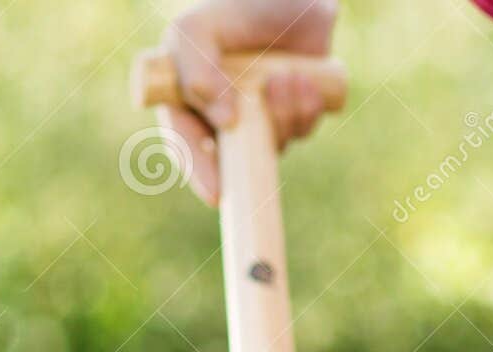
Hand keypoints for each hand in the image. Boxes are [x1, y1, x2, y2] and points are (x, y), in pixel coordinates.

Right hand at [159, 0, 338, 204]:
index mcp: (188, 100)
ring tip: (285, 76)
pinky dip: (304, 110)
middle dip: (254, 150)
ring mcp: (258, 119)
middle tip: (263, 138)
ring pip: (272, 145)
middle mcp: (222, 117)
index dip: (201, 172)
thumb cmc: (235, 9)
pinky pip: (300, 130)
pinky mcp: (291, 112)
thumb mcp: (199, 30)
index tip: (217, 193)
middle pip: (234, 160)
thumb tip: (224, 122)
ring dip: (283, 117)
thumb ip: (197, 69)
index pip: (187, 144)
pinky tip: (304, 81)